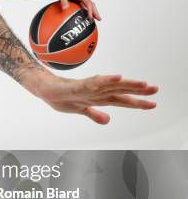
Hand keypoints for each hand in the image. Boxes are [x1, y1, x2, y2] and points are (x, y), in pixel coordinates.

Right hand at [23, 68, 158, 123]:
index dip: (137, 102)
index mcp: (98, 98)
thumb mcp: (80, 110)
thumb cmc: (60, 96)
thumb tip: (108, 121)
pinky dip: (106, 80)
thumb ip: (94, 114)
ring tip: (142, 83)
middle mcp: (96, 91)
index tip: (153, 103)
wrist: (43, 89)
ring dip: (127, 84)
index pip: (121, 99)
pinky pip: (94, 83)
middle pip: (120, 90)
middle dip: (137, 90)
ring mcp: (87, 87)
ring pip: (111, 85)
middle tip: (155, 89)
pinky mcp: (77, 86)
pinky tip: (117, 77)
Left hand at [40, 0, 100, 20]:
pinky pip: (82, 8)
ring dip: (92, 13)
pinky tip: (83, 20)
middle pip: (91, 4)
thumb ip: (63, 1)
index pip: (88, 2)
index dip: (90, 10)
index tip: (90, 17)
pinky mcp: (76, 2)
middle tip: (99, 19)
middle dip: (95, 12)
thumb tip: (65, 9)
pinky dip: (85, 13)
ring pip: (88, 6)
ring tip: (94, 21)